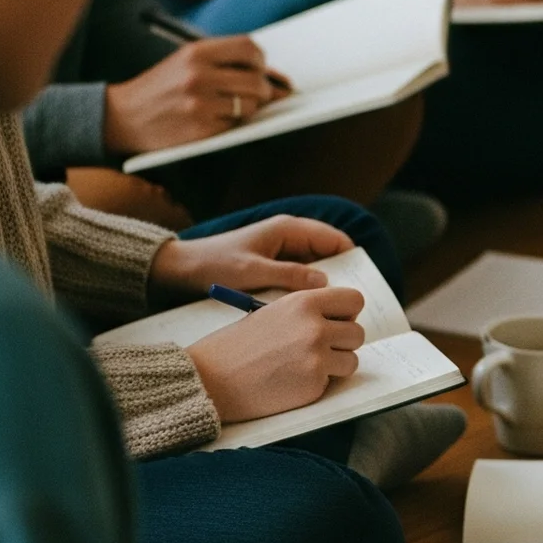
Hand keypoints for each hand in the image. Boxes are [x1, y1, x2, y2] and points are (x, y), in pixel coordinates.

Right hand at [104, 38, 291, 154]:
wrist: (123, 116)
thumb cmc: (161, 87)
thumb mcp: (186, 63)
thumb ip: (227, 64)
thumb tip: (280, 80)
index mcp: (196, 52)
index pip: (249, 48)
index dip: (260, 60)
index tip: (258, 69)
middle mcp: (198, 75)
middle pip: (256, 80)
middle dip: (264, 90)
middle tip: (256, 94)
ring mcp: (200, 103)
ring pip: (250, 105)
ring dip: (248, 108)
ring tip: (229, 106)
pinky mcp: (200, 129)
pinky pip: (234, 125)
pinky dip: (231, 124)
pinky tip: (214, 120)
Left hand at [148, 215, 354, 302]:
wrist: (179, 270)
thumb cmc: (213, 266)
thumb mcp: (252, 272)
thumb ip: (289, 276)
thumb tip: (325, 284)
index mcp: (288, 229)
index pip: (334, 239)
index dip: (353, 259)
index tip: (363, 284)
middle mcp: (289, 238)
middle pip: (329, 256)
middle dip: (342, 277)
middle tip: (352, 305)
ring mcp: (282, 254)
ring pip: (316, 270)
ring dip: (324, 288)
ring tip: (335, 312)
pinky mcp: (273, 269)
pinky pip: (300, 280)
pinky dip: (307, 293)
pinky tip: (310, 313)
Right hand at [186, 287, 365, 422]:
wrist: (210, 378)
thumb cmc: (237, 345)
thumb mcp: (272, 313)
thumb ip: (308, 312)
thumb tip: (344, 319)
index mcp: (304, 302)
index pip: (353, 300)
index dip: (347, 313)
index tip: (337, 322)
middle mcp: (315, 327)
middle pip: (357, 333)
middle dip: (343, 343)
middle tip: (320, 349)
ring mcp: (316, 358)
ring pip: (352, 360)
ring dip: (335, 365)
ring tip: (305, 366)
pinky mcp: (313, 385)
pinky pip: (333, 382)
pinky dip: (318, 384)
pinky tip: (292, 381)